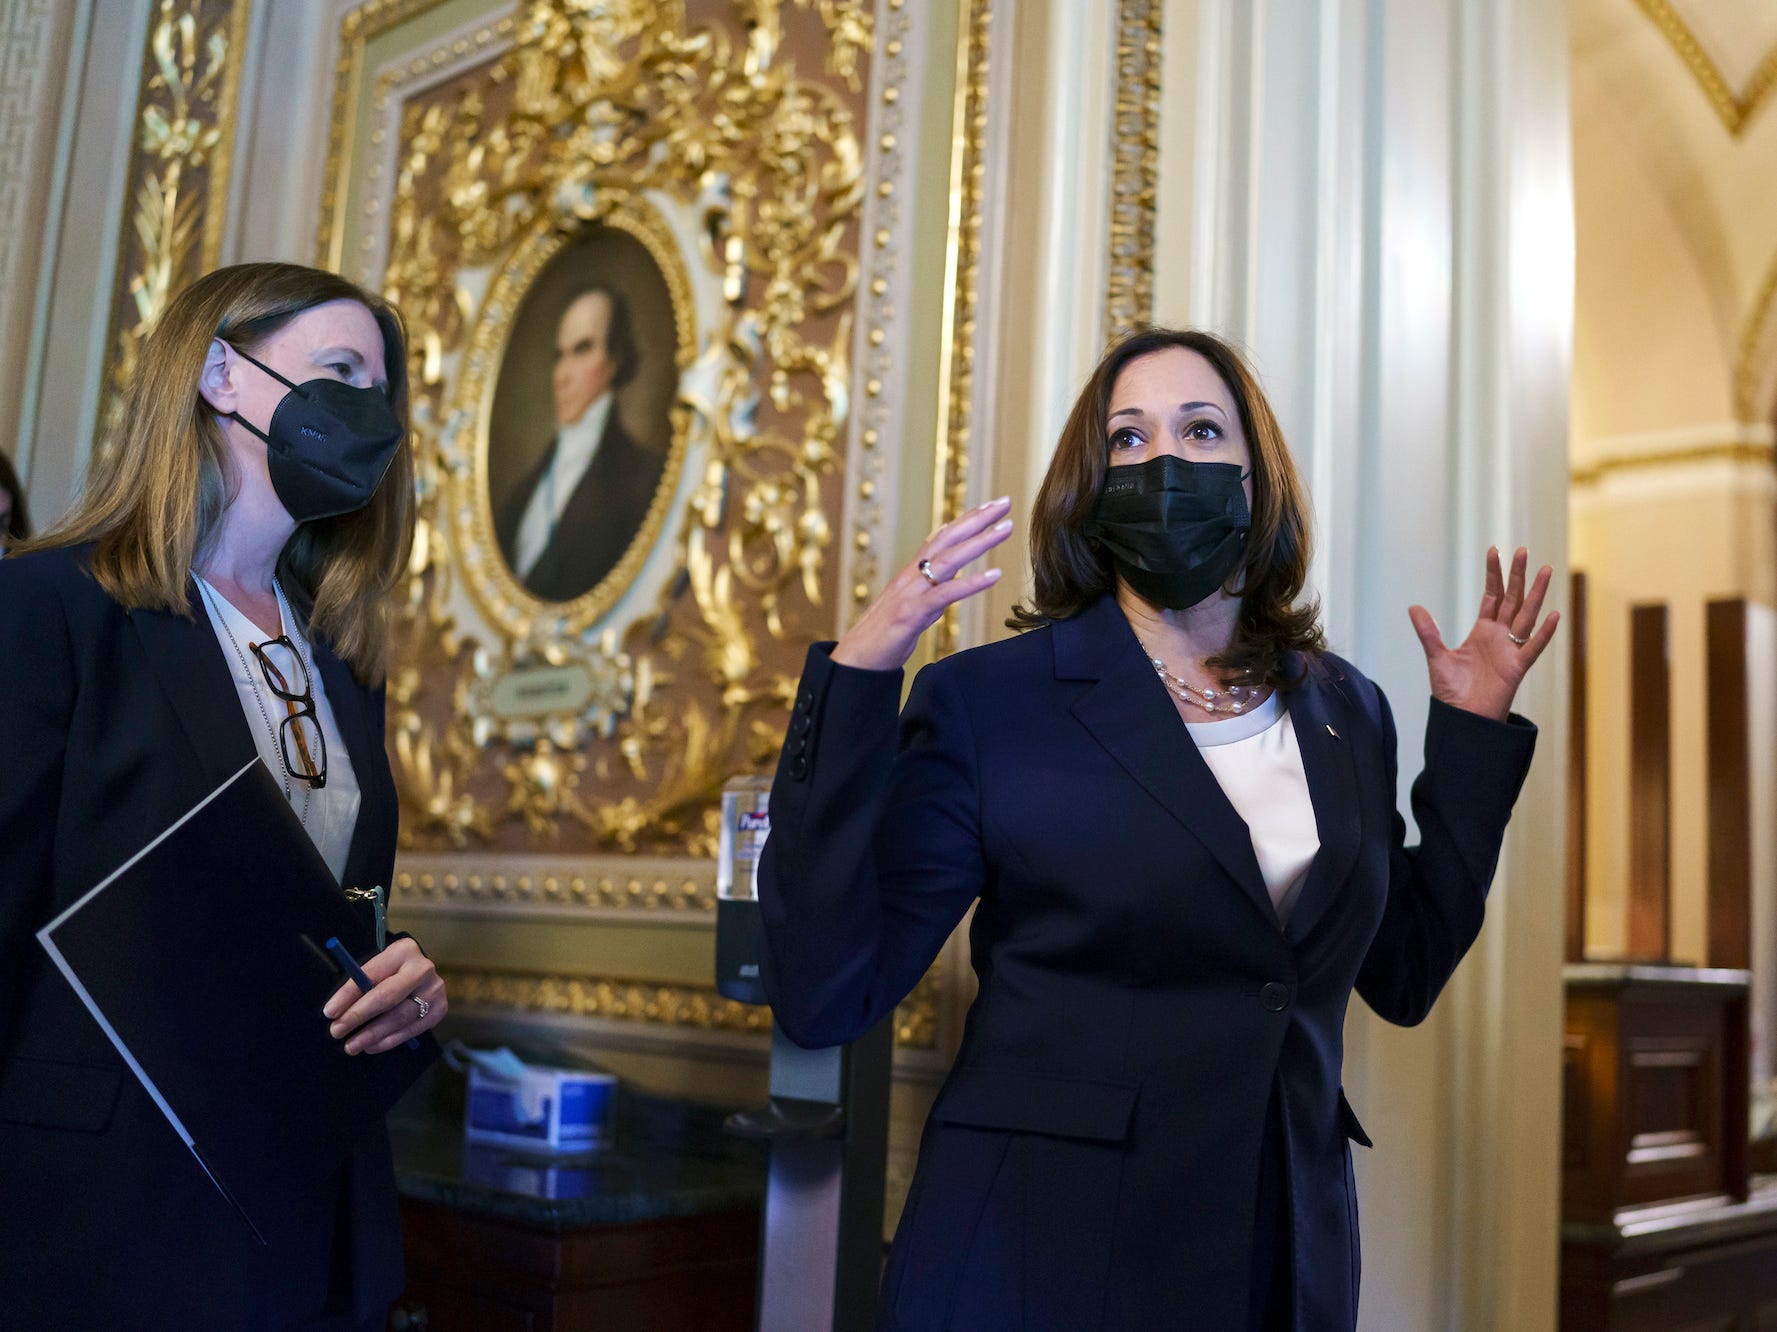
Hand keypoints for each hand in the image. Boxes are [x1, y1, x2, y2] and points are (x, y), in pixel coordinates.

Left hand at [322, 937, 446, 1054]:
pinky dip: (389, 1041)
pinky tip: (371, 1047)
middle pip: (388, 996)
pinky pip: (411, 1030)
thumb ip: (360, 984)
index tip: (329, 1012)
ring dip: (372, 1035)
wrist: (419, 974)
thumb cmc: (389, 972)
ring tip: (351, 1046)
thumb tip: (336, 1012)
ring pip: (400, 1017)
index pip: (372, 974)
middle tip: (336, 1031)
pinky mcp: (439, 1009)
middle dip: (359, 1016)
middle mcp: (423, 969)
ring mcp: (435, 990)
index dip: (349, 994)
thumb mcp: (376, 968)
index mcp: (403, 950)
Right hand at [830, 496, 1013, 671]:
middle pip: (947, 538)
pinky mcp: (911, 614)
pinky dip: (972, 583)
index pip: (940, 538)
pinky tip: (995, 575)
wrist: (854, 661)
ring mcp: (910, 593)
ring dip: (980, 542)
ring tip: (1005, 528)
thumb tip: (952, 584)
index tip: (990, 506)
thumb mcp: (912, 609)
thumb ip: (931, 594)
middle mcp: (910, 576)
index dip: (965, 520)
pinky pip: (946, 594)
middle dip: (977, 518)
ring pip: (949, 560)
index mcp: (911, 574)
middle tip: (1004, 502)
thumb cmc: (882, 638)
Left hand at [1408, 546, 1558, 721]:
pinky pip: (1532, 647)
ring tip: (1545, 570)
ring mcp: (1510, 651)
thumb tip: (1414, 607)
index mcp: (1482, 631)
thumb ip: (1428, 633)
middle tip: (1524, 550)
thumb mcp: (1437, 657)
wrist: (1462, 720)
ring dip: (1536, 594)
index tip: (1495, 551)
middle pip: (1513, 599)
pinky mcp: (1516, 668)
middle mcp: (1500, 637)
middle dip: (1518, 575)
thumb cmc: (1452, 692)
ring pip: (1527, 616)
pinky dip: (1543, 633)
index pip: (1492, 596)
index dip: (1494, 575)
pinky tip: (1553, 615)